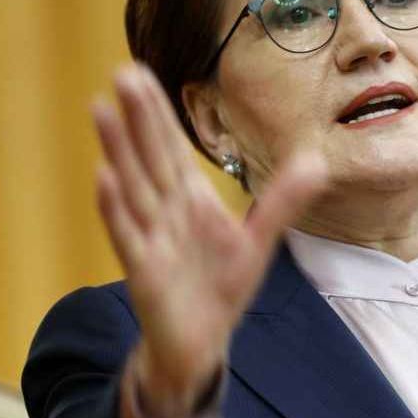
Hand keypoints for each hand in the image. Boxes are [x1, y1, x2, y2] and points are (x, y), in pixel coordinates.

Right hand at [91, 65, 326, 417]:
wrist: (201, 344)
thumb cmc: (222, 289)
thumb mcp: (259, 240)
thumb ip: (282, 201)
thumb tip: (317, 163)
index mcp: (190, 200)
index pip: (170, 148)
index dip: (157, 113)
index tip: (139, 73)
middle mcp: (165, 212)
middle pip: (149, 156)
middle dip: (137, 117)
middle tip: (121, 73)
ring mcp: (151, 238)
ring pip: (133, 186)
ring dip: (117, 149)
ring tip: (100, 110)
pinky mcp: (144, 270)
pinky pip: (127, 234)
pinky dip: (115, 208)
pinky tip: (102, 177)